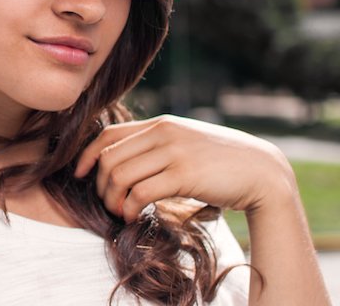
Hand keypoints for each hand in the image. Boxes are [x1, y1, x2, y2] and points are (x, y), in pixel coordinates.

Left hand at [74, 115, 295, 221]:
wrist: (262, 171)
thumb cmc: (221, 163)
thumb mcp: (185, 143)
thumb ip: (157, 146)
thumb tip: (122, 162)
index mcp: (160, 124)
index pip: (108, 134)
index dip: (87, 155)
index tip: (80, 174)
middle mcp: (163, 133)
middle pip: (110, 157)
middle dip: (100, 184)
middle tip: (107, 203)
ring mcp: (174, 152)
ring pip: (120, 175)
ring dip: (112, 199)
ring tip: (119, 212)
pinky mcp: (184, 174)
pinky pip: (140, 192)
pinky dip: (129, 207)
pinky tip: (133, 216)